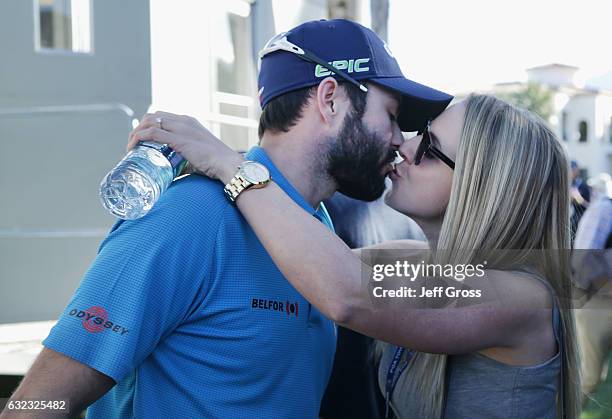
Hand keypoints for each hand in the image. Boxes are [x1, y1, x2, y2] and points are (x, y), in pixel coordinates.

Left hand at [127, 111, 244, 182]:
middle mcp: (183, 120)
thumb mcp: (196, 156)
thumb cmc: (216, 164)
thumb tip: (170, 172)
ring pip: (149, 122)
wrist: (227, 164)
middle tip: (133, 145)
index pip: (161, 116)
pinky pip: (152, 133)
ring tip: (130, 147)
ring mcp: (181, 128)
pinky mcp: (178, 139)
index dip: (147, 126)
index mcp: (189, 121)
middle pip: (152, 116)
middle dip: (138, 128)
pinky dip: (139, 138)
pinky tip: (133, 148)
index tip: (141, 141)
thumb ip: (183, 160)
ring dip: (135, 133)